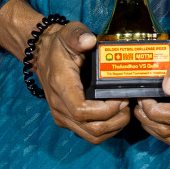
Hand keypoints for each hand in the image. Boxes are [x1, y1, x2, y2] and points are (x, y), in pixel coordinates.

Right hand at [31, 21, 130, 143]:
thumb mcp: (68, 33)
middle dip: (115, 120)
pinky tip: (116, 114)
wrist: (41, 54)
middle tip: (127, 104)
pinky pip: (88, 133)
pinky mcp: (66, 119)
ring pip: (91, 135)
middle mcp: (59, 105)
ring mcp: (61, 115)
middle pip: (90, 128)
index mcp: (61, 85)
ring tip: (124, 110)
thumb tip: (89, 40)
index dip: (105, 110)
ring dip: (113, 127)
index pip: (81, 110)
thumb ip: (78, 35)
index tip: (121, 98)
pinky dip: (106, 128)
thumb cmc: (58, 44)